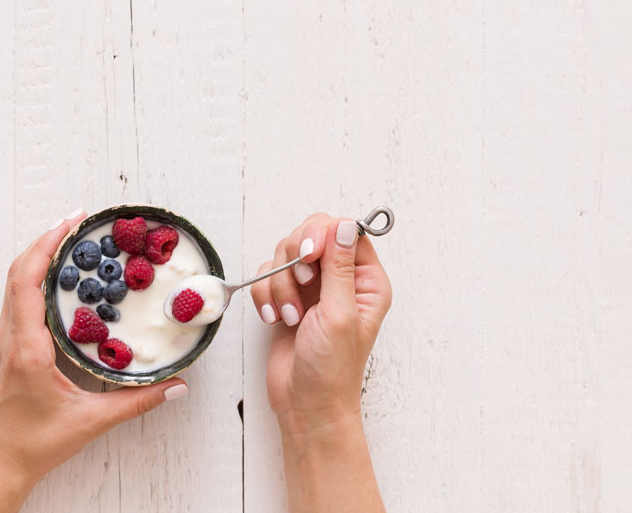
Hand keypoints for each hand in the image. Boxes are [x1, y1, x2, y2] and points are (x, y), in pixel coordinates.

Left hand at [0, 212, 188, 512]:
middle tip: (78, 222)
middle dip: (46, 240)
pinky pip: (17, 300)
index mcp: (28, 348)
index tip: (71, 224)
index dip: (47, 246)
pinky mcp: (8, 348)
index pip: (28, 281)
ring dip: (38, 256)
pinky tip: (59, 280)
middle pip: (18, 272)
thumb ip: (138, 402)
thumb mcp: (92, 421)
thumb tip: (176, 386)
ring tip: (70, 242)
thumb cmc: (35, 444)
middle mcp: (11, 338)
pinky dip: (34, 277)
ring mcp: (5, 342)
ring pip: (14, 284)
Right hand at [250, 213, 391, 426]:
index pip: (345, 231)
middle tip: (302, 284)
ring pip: (286, 254)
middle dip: (296, 258)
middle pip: (312, 234)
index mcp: (366, 281)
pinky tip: (274, 318)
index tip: (309, 254)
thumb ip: (339, 267)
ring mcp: (313, 288)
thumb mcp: (340, 314)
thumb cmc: (332, 369)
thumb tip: (343, 225)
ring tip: (290, 315)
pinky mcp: (287, 298)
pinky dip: (265, 295)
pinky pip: (268, 275)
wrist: (306, 405)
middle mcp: (341, 279)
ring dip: (280, 283)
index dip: (323, 234)